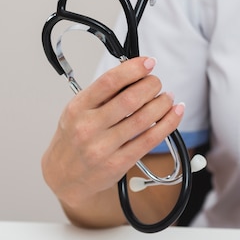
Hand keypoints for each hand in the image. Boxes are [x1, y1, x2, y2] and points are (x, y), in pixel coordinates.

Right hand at [41, 56, 183, 208]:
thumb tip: (134, 73)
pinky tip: (175, 113)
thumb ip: (102, 94)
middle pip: (130, 99)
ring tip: (168, 97)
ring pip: (143, 119)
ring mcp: (103, 147)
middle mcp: (89, 127)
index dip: (133, 69)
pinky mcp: (119, 163)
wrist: (64, 177)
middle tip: (157, 82)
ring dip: (162, 103)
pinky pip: (150, 140)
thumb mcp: (77, 111)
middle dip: (151, 85)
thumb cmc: (73, 140)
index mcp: (78, 108)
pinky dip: (168, 124)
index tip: (148, 62)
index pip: (109, 82)